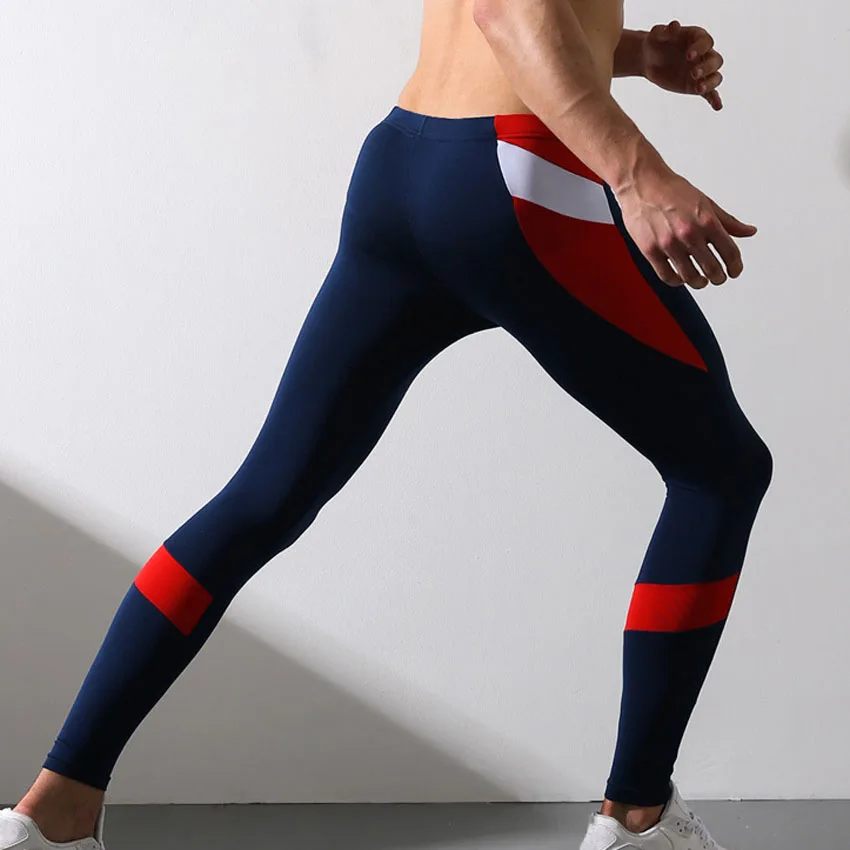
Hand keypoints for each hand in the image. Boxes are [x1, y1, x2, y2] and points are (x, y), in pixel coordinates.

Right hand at [618, 170, 756, 288]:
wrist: (642, 184)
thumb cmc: (671, 190)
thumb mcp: (706, 202)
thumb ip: (727, 221)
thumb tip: (748, 231)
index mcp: (706, 221)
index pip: (730, 252)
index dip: (735, 266)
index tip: (734, 271)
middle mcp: (689, 234)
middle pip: (712, 269)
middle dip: (718, 278)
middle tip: (718, 278)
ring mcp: (669, 244)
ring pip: (690, 276)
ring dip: (699, 282)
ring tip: (700, 281)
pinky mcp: (651, 250)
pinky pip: (667, 275)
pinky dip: (676, 281)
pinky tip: (680, 278)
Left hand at [641, 21, 724, 110]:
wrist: (649, 60)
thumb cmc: (655, 42)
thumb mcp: (656, 35)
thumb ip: (665, 30)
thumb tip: (675, 26)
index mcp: (698, 38)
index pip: (706, 42)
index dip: (700, 48)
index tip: (687, 56)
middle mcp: (704, 54)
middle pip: (716, 60)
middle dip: (707, 67)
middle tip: (692, 73)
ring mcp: (702, 71)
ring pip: (716, 76)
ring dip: (710, 83)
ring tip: (698, 88)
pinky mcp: (696, 86)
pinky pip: (709, 93)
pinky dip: (714, 99)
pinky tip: (717, 107)